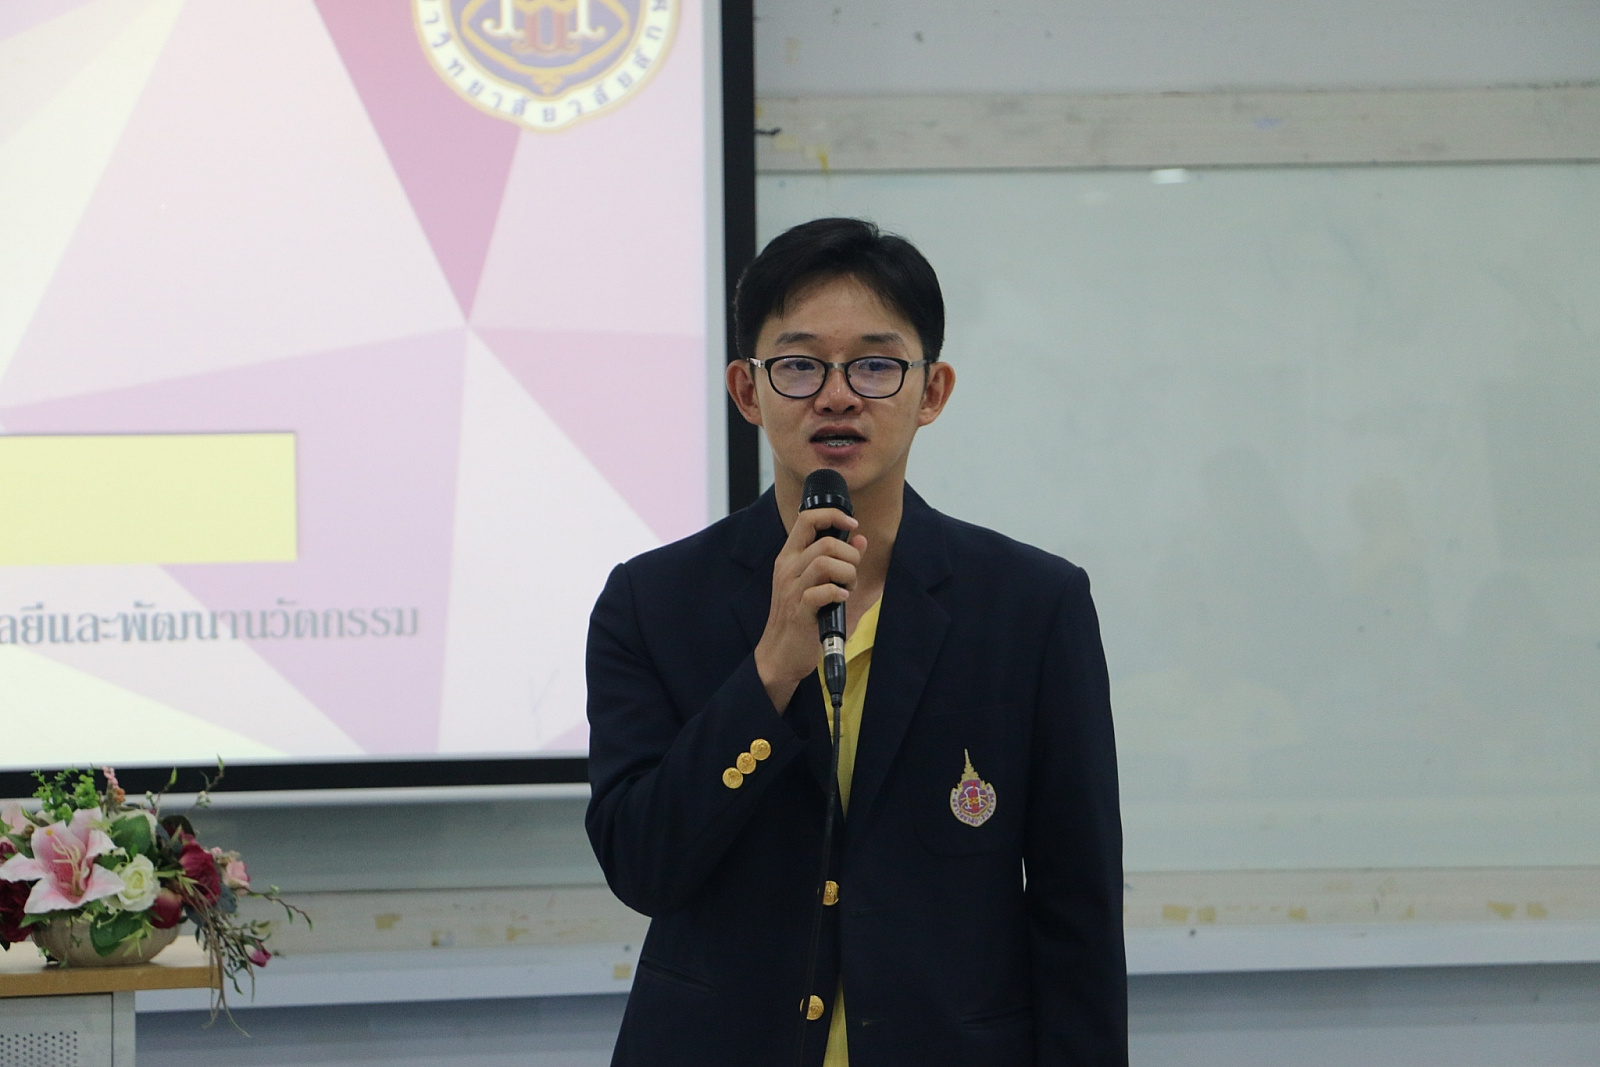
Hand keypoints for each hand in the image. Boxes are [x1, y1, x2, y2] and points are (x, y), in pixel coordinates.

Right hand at [754, 507, 865, 713]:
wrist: (779, 654)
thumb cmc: (800, 616)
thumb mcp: (816, 582)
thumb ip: (838, 559)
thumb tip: (860, 538)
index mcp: (790, 557)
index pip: (807, 519)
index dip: (833, 515)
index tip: (853, 523)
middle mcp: (788, 569)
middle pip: (825, 542)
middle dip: (849, 555)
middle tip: (852, 573)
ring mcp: (792, 590)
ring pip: (826, 563)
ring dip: (847, 573)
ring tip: (847, 587)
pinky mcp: (800, 611)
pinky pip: (823, 591)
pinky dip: (839, 592)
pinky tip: (841, 599)